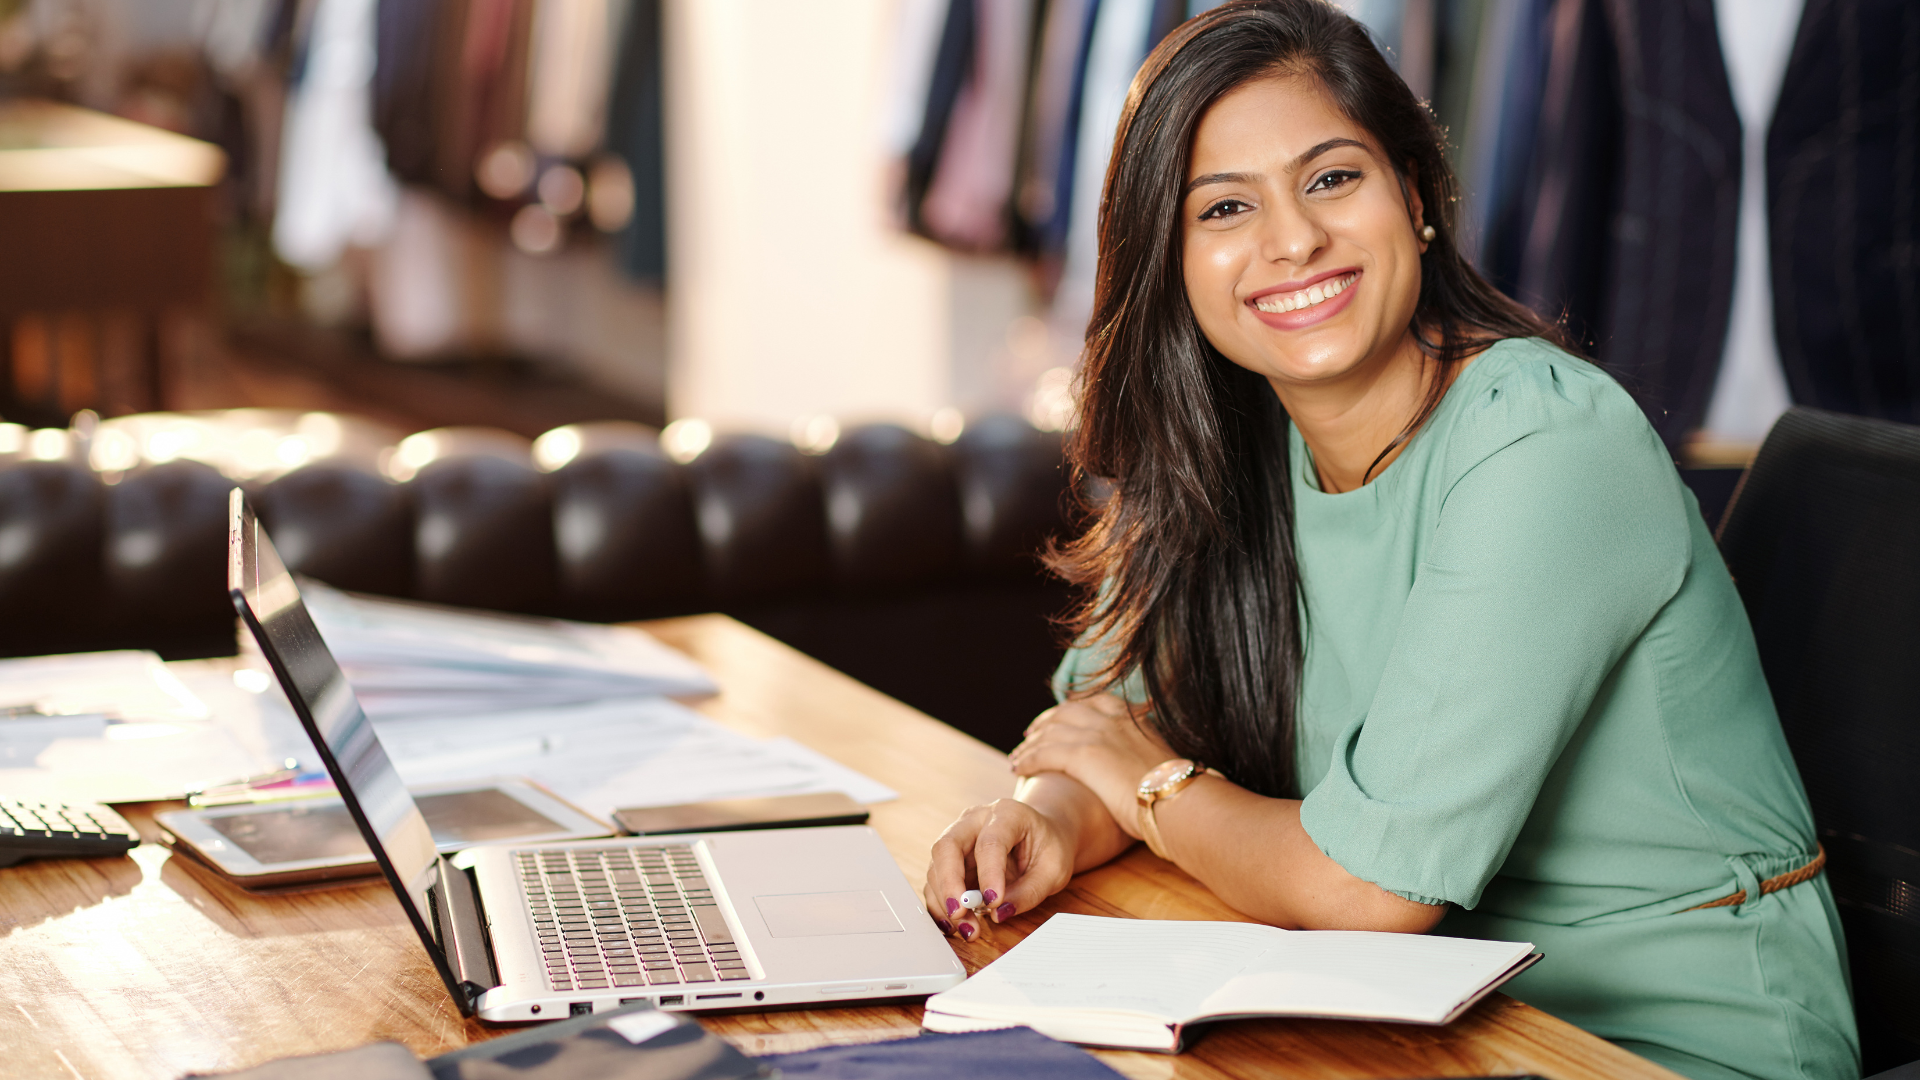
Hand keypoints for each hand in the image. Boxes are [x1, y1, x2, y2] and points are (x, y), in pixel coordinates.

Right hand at [923, 797, 1077, 940]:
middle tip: (960, 914)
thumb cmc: (1048, 847)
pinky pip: (935, 882)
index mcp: (1006, 814)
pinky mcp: (950, 860)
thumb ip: (1029, 892)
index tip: (993, 902)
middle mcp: (974, 821)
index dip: (989, 873)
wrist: (1041, 834)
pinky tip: (952, 925)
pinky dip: (940, 905)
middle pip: (947, 847)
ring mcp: (958, 838)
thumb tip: (999, 912)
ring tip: (968, 929)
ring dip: (946, 902)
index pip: (990, 842)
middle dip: (949, 884)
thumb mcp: (1054, 870)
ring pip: (936, 867)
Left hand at [1007, 694, 1173, 836]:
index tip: (1058, 721)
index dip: (1070, 712)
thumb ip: (1149, 757)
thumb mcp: (1165, 762)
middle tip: (1030, 735)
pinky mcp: (1084, 755)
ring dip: (1029, 744)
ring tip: (1017, 757)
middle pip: (1065, 712)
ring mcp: (1098, 733)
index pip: (1093, 704)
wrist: (1180, 799)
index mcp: (1132, 717)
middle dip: (1044, 723)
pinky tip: (1018, 769)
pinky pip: (1044, 752)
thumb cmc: (1178, 793)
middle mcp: (1113, 719)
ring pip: (1050, 731)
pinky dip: (1028, 759)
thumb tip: (1150, 770)